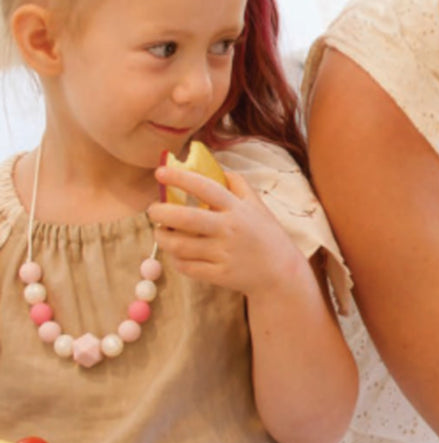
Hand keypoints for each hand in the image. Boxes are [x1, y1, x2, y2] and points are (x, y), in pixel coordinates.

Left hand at [147, 165, 306, 299]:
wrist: (282, 272)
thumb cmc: (267, 235)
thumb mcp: (258, 205)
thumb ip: (238, 185)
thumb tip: (216, 168)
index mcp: (238, 209)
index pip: (205, 187)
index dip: (181, 178)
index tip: (159, 172)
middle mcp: (229, 229)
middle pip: (186, 218)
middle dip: (161, 212)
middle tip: (153, 210)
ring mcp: (223, 253)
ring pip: (180, 245)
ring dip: (163, 237)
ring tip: (161, 232)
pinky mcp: (219, 275)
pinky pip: (186, 266)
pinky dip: (176, 259)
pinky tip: (177, 254)